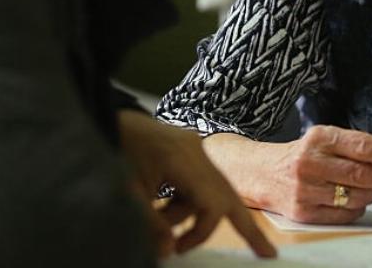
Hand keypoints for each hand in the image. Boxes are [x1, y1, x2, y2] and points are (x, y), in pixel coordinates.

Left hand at [116, 110, 274, 258]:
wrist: (105, 116)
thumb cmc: (114, 150)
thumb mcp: (128, 192)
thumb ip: (150, 224)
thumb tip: (169, 252)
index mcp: (185, 160)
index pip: (212, 204)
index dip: (200, 232)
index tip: (177, 248)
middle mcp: (198, 153)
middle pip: (230, 195)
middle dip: (246, 227)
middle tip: (267, 254)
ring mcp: (195, 151)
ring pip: (211, 193)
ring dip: (191, 214)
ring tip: (158, 219)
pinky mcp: (188, 152)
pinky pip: (198, 185)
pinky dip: (185, 203)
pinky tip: (161, 205)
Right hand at [203, 125, 371, 223]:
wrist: (259, 173)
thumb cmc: (302, 156)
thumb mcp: (328, 141)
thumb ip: (362, 148)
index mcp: (320, 138)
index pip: (364, 147)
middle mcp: (310, 161)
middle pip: (363, 175)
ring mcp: (305, 188)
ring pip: (356, 197)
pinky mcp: (302, 211)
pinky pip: (344, 214)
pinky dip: (357, 209)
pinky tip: (354, 201)